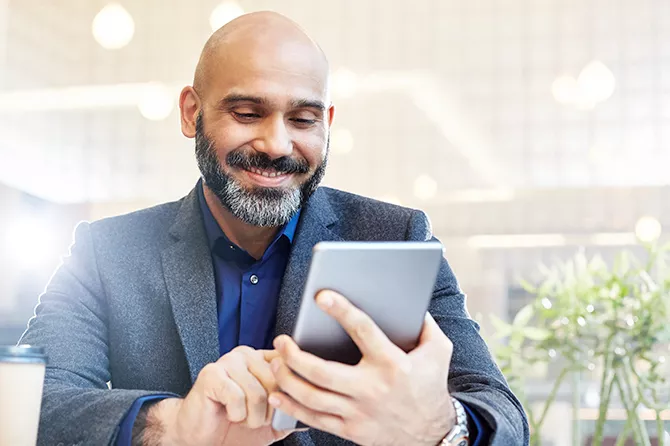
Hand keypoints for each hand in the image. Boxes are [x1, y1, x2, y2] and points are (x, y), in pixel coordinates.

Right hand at [145, 346, 302, 445]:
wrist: (199, 437)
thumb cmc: (233, 427)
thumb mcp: (270, 423)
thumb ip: (291, 412)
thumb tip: (316, 414)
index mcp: (264, 360)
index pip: (289, 365)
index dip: (291, 392)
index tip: (282, 406)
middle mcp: (248, 355)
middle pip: (277, 382)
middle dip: (269, 411)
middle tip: (255, 418)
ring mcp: (228, 361)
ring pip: (258, 392)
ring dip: (252, 416)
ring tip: (241, 418)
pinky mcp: (212, 373)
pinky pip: (237, 397)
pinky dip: (236, 414)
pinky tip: (228, 413)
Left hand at [268, 290, 455, 445]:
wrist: (433, 434)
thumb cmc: (431, 386)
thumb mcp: (438, 351)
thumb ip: (425, 324)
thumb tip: (411, 300)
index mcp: (392, 363)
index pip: (363, 331)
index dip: (341, 311)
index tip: (321, 296)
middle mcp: (372, 389)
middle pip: (323, 372)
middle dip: (295, 355)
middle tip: (282, 340)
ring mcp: (359, 413)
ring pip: (313, 397)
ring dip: (288, 379)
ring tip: (276, 361)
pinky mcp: (352, 430)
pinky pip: (315, 420)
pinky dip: (292, 407)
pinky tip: (279, 393)